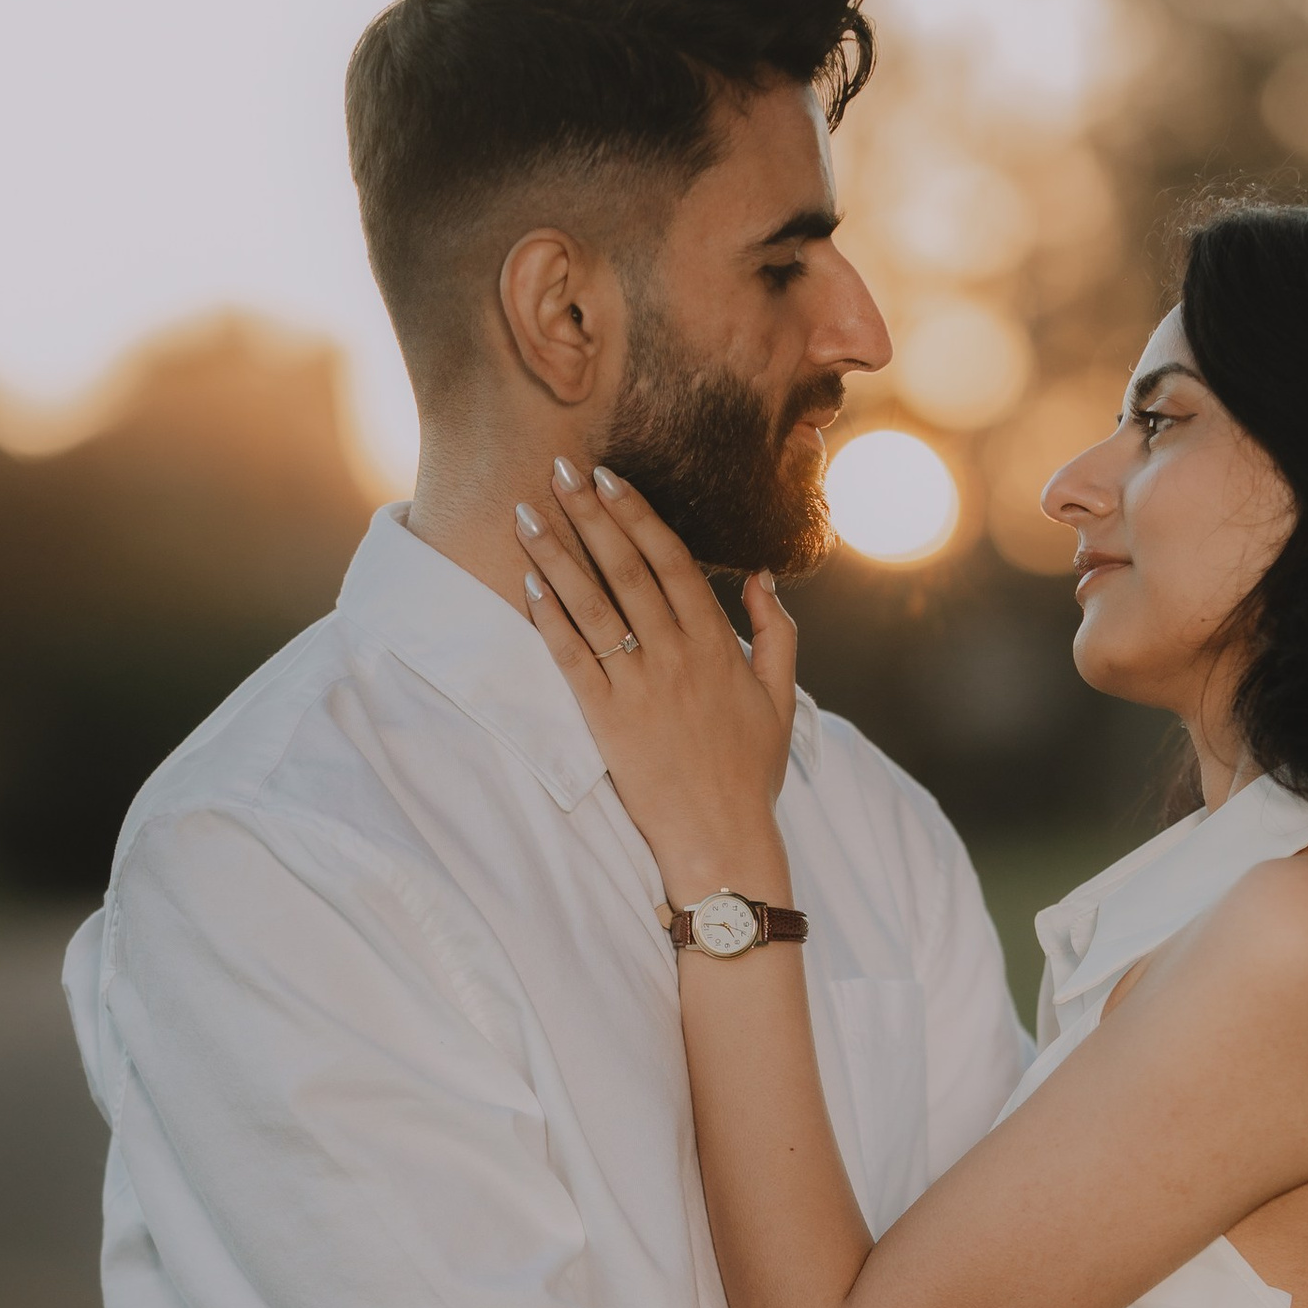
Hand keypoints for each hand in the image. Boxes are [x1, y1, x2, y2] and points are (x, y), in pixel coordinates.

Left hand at [516, 463, 796, 893]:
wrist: (721, 838)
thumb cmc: (750, 771)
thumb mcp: (781, 697)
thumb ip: (777, 631)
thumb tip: (759, 577)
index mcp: (716, 644)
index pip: (671, 560)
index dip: (637, 514)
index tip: (609, 477)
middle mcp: (676, 656)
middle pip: (626, 568)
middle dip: (590, 513)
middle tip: (559, 468)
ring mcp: (638, 686)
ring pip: (592, 604)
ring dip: (557, 554)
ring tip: (526, 514)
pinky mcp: (605, 720)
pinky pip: (571, 658)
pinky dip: (548, 618)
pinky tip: (528, 583)